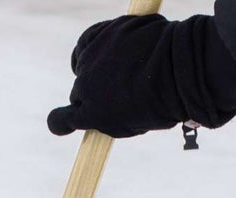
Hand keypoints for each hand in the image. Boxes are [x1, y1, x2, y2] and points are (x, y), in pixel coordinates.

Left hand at [47, 14, 235, 139]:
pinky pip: (66, 118)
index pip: (87, 52)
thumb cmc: (180, 54)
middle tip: (129, 98)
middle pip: (85, 79)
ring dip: (95, 109)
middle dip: (101, 89)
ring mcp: (86, 82)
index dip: (98, 67)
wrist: (180, 71)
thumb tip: (168, 64)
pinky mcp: (90, 109)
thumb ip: (148, 50)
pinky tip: (55, 125)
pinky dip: (60, 122)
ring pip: (81, 100)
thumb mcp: (160, 42)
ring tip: (119, 112)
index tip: (111, 76)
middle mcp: (89, 57)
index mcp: (102, 35)